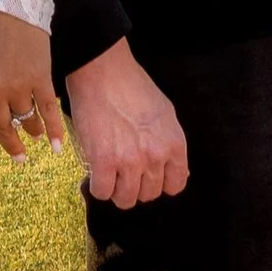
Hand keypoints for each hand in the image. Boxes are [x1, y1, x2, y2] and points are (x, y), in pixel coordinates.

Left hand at [0, 2, 66, 183]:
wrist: (9, 2)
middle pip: (2, 130)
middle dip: (11, 146)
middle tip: (18, 157)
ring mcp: (18, 86)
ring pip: (26, 120)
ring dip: (31, 131)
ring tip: (34, 138)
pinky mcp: (41, 78)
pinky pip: (48, 112)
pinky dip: (53, 130)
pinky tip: (56, 147)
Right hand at [64, 38, 188, 207]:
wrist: (103, 71)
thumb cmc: (132, 86)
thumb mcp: (165, 114)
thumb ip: (170, 145)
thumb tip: (176, 171)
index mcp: (175, 145)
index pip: (175, 186)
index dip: (159, 183)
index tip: (147, 175)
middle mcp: (156, 156)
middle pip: (148, 194)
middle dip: (136, 185)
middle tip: (123, 170)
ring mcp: (130, 161)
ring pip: (125, 199)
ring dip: (116, 189)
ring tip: (109, 173)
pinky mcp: (103, 161)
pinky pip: (102, 192)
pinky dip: (97, 186)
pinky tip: (95, 172)